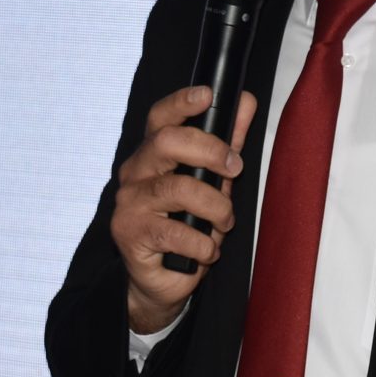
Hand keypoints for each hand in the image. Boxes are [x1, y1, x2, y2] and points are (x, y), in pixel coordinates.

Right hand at [111, 85, 257, 333]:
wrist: (159, 281)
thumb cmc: (186, 227)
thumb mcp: (213, 182)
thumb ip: (227, 142)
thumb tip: (246, 102)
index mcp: (153, 155)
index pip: (160, 118)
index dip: (181, 103)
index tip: (207, 95)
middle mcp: (135, 173)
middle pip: (166, 142)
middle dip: (211, 151)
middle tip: (236, 169)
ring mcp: (129, 203)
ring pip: (178, 189)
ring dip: (215, 207)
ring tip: (224, 223)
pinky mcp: (130, 234)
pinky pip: (176, 232)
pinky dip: (203, 243)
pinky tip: (206, 251)